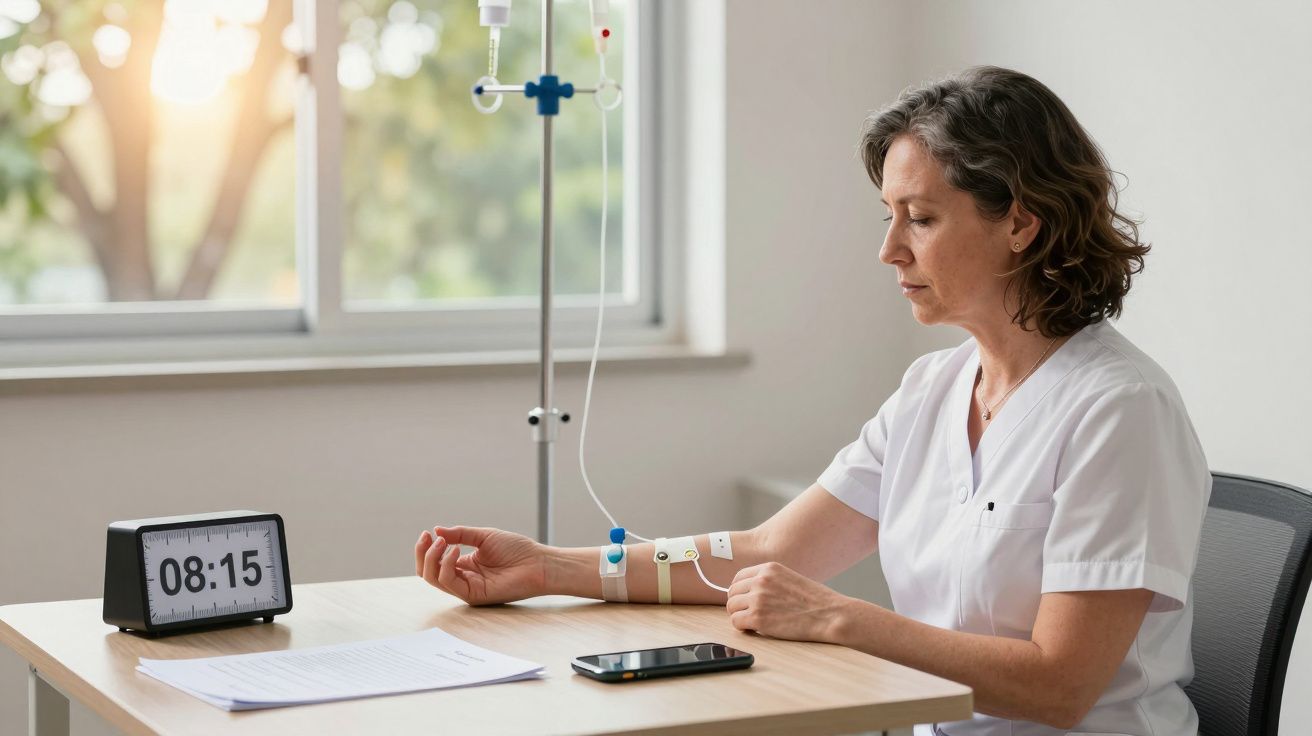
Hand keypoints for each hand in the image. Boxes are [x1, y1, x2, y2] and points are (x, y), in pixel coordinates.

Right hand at [415, 526, 547, 605]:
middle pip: (427, 572)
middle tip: (428, 536)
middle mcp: (462, 578)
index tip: (427, 532)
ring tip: (442, 542)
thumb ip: (460, 534)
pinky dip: (446, 565)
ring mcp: (467, 588)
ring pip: (434, 579)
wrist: (538, 563)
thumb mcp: (484, 536)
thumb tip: (436, 530)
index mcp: (463, 565)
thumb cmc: (516, 550)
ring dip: (432, 558)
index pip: (434, 562)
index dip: (425, 548)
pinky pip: (449, 583)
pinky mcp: (473, 595)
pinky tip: (455, 551)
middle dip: (423, 554)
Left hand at [725, 562, 850, 642]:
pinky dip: (743, 628)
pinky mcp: (758, 617)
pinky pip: (736, 622)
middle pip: (732, 592)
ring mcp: (758, 598)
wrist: (830, 615)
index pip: (739, 577)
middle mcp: (761, 580)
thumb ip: (770, 582)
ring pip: (731, 607)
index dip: (740, 591)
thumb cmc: (816, 601)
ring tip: (754, 622)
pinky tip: (755, 629)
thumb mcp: (790, 579)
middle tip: (748, 614)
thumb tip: (750, 592)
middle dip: (738, 604)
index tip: (744, 600)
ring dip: (740, 616)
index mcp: (769, 569)